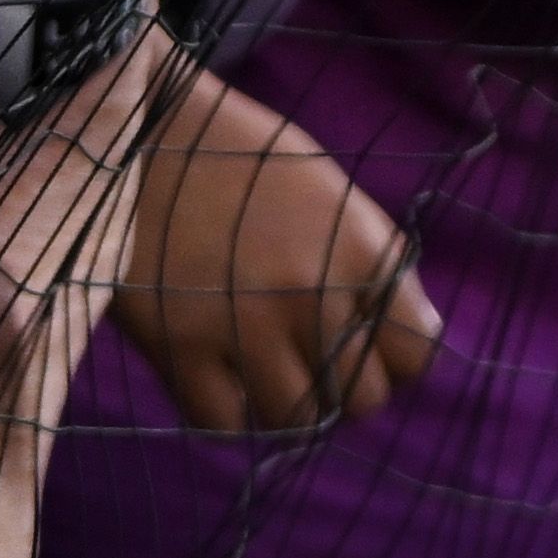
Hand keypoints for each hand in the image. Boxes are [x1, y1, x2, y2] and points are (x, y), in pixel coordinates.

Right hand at [108, 39, 433, 432]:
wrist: (140, 133)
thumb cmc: (240, 159)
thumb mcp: (330, 193)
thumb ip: (372, 264)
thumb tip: (407, 344)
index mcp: (360, 246)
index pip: (418, 353)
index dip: (394, 359)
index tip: (365, 347)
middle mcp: (314, 291)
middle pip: (364, 400)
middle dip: (342, 388)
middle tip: (309, 360)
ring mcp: (247, 323)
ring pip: (299, 421)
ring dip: (286, 403)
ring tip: (264, 368)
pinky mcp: (180, 346)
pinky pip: (225, 424)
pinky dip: (225, 411)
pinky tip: (218, 375)